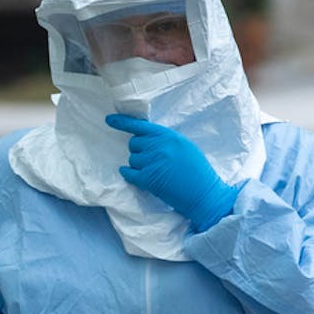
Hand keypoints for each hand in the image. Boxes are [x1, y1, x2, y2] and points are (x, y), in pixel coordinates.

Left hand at [105, 115, 238, 230]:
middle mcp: (158, 146)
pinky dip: (129, 175)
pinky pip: (128, 173)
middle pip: (134, 144)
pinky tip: (137, 177)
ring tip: (156, 172)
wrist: (204, 194)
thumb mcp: (185, 147)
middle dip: (139, 151)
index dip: (122, 122)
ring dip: (139, 166)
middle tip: (153, 161)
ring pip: (132, 159)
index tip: (109, 119)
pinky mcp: (148, 179)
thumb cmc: (198, 171)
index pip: (140, 126)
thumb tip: (147, 138)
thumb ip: (166, 140)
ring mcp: (152, 162)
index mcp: (168, 135)